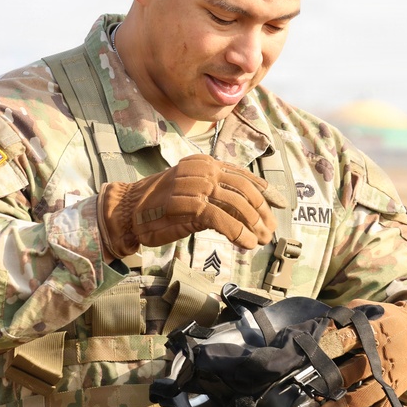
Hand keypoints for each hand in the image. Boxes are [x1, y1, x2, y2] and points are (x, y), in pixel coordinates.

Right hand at [97, 154, 288, 258]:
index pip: (242, 176)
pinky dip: (238, 231)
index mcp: (205, 163)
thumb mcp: (193, 194)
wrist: (127, 212)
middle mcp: (201, 170)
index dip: (265, 192)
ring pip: (235, 203)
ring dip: (253, 224)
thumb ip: (217, 196)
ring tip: (261, 240)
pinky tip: (246, 243)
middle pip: (243, 189)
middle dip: (261, 212)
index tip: (279, 207)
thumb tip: (248, 211)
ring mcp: (193, 185)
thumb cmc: (160, 206)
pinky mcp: (186, 204)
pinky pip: (220, 218)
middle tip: (270, 231)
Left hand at [320, 300, 406, 406]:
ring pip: (369, 395)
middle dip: (336, 379)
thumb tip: (315, 331)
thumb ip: (341, 318)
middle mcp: (383, 356)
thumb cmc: (382, 321)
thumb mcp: (364, 310)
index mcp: (375, 331)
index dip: (331, 345)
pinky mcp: (394, 394)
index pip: (350, 337)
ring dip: (347, 405)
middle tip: (314, 387)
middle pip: (359, 368)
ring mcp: (390, 378)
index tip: (312, 352)